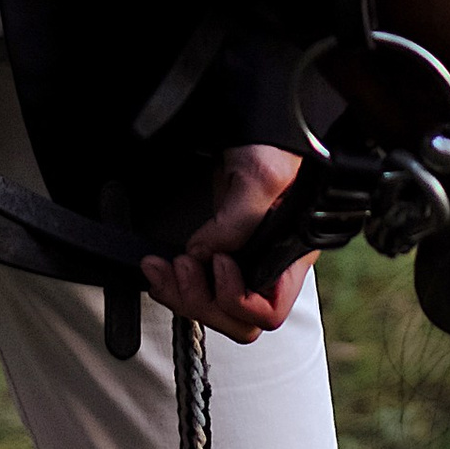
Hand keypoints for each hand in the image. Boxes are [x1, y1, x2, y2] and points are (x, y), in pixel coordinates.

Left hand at [141, 144, 312, 343]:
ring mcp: (241, 264)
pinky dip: (173, 284)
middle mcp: (267, 268)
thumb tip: (204, 253)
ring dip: (182, 295)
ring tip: (162, 268)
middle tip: (181, 269)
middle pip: (238, 321)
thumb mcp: (261, 175)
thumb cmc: (274, 145)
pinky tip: (160, 268)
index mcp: (289, 257)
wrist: (254, 127)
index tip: (219, 263)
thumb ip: (236, 220)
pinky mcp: (217, 255)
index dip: (239, 298)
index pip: (269, 311)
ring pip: (214, 310)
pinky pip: (196, 289)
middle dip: (202, 301)